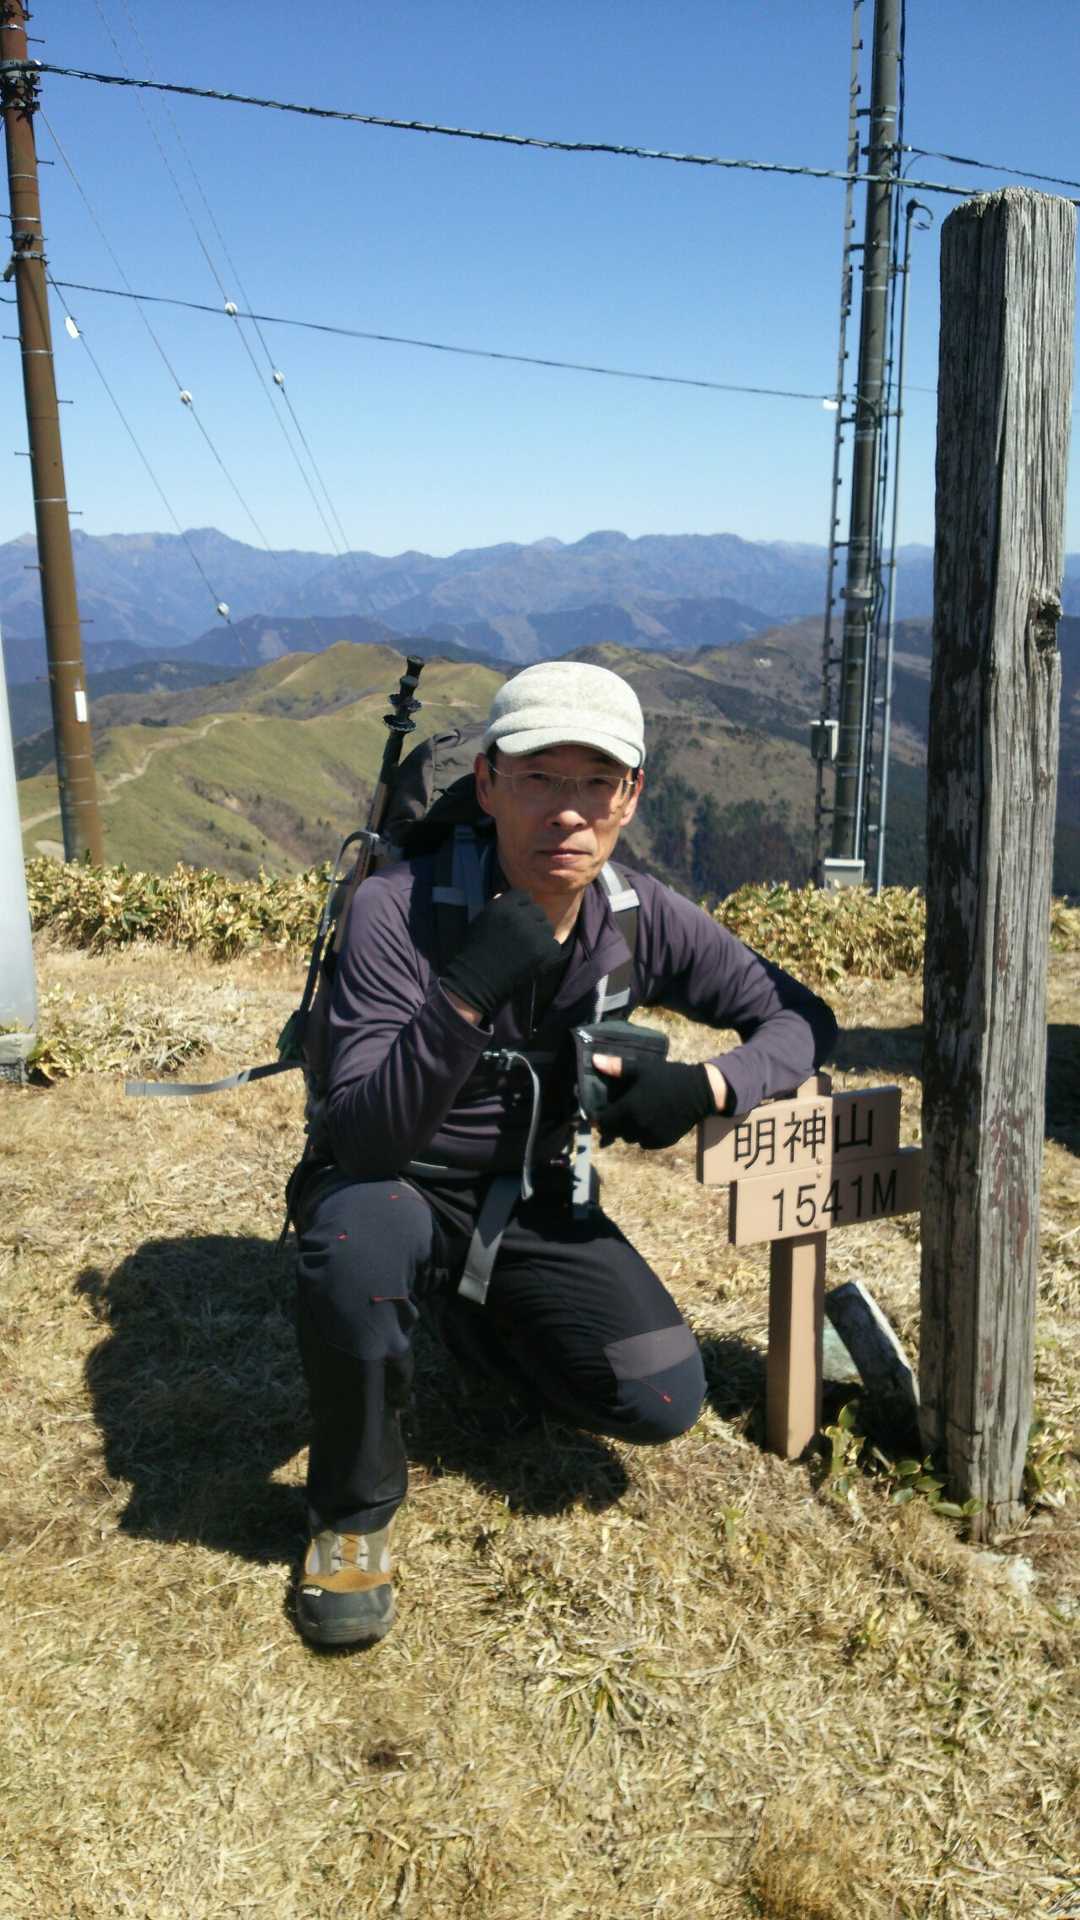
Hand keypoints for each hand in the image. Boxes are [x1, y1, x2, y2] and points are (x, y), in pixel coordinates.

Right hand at [441, 889, 560, 1021]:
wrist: (476, 980)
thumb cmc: (474, 950)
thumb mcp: (482, 920)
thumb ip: (498, 906)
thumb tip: (510, 896)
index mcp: (502, 905)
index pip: (524, 895)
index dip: (522, 907)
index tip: (518, 919)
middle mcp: (520, 916)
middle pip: (538, 911)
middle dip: (532, 922)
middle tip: (523, 937)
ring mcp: (534, 933)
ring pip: (548, 927)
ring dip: (540, 936)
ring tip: (528, 948)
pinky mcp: (545, 950)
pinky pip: (554, 944)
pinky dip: (546, 951)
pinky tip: (533, 959)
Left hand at [592, 1053, 715, 1149]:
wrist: (700, 1091)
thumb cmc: (668, 1076)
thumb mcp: (641, 1068)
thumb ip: (616, 1067)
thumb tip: (594, 1060)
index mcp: (628, 1108)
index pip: (604, 1122)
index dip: (599, 1119)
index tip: (598, 1115)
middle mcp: (637, 1126)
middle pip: (616, 1132)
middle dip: (615, 1124)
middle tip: (619, 1113)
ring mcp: (651, 1136)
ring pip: (631, 1138)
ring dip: (629, 1130)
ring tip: (635, 1116)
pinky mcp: (663, 1142)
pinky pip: (645, 1143)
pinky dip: (644, 1135)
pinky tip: (650, 1121)